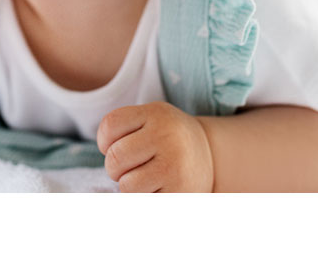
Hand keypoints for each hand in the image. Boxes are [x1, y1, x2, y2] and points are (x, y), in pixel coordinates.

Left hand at [96, 101, 213, 191]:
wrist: (212, 156)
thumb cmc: (168, 138)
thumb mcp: (152, 119)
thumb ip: (124, 129)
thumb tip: (106, 156)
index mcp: (157, 114)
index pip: (110, 125)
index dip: (105, 140)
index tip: (117, 145)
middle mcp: (168, 137)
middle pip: (115, 157)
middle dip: (115, 168)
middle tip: (131, 167)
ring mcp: (175, 167)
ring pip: (126, 186)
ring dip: (128, 187)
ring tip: (144, 179)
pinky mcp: (179, 193)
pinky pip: (142, 203)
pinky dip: (144, 199)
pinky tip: (158, 189)